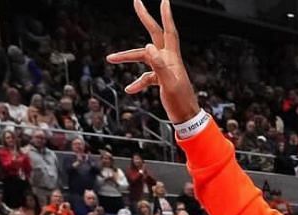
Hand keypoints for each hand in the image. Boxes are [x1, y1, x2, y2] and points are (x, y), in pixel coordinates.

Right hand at [108, 0, 199, 123]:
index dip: (165, 16)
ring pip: (144, 57)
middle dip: (145, 18)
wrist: (187, 119)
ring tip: (110, 58)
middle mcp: (169, 60)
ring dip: (127, 57)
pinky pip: (146, 76)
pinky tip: (129, 89)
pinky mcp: (162, 79)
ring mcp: (165, 69)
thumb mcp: (168, 84)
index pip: (168, 32)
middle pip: (154, 35)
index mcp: (172, 58)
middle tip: (137, 2)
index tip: (164, 0)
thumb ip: (159, 65)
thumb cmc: (180, 103)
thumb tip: (148, 46)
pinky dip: (137, 81)